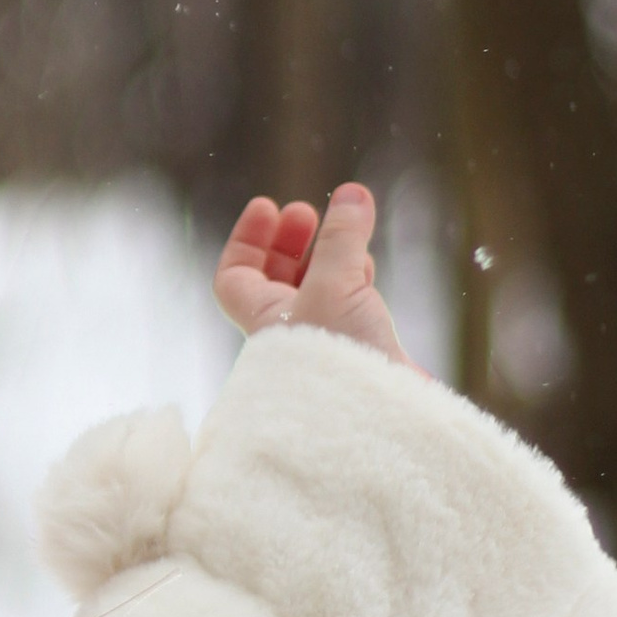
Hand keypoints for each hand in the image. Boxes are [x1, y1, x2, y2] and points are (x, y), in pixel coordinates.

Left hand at [214, 182, 417, 370]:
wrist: (383, 423)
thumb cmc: (341, 360)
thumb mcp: (337, 286)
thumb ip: (342, 238)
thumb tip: (351, 194)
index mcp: (263, 319)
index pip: (233, 276)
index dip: (246, 239)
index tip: (268, 206)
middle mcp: (287, 333)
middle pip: (275, 278)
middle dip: (290, 242)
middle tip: (307, 211)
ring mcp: (323, 344)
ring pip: (316, 289)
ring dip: (327, 256)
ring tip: (347, 229)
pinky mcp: (358, 353)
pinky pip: (348, 307)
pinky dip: (355, 279)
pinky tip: (367, 265)